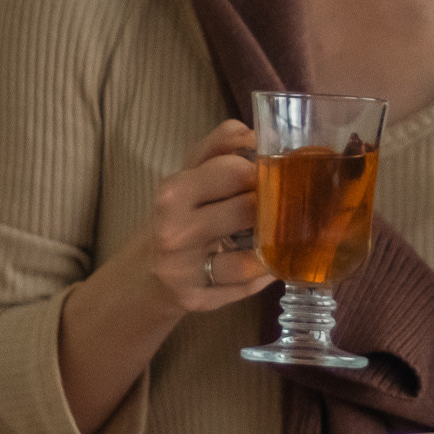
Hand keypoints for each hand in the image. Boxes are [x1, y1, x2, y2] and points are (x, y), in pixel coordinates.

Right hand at [120, 119, 275, 317]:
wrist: (148, 269)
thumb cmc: (179, 214)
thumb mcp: (190, 174)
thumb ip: (219, 145)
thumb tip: (256, 133)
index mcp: (173, 192)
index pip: (233, 170)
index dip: (261, 170)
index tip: (271, 174)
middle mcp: (173, 231)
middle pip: (246, 211)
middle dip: (272, 207)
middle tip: (286, 205)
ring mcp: (183, 270)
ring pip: (248, 258)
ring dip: (274, 247)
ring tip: (284, 237)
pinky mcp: (196, 300)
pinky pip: (244, 287)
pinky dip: (263, 275)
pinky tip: (270, 264)